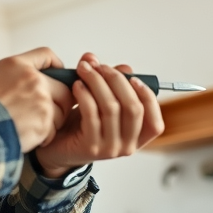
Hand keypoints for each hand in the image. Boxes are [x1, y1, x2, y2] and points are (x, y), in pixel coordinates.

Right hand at [0, 47, 73, 151]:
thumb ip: (10, 76)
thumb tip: (19, 81)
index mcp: (18, 66)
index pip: (46, 54)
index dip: (55, 64)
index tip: (57, 73)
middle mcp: (33, 80)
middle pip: (63, 88)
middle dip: (60, 100)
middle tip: (50, 110)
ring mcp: (41, 102)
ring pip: (62, 111)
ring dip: (53, 120)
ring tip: (35, 125)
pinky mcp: (44, 123)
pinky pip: (53, 130)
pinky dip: (45, 136)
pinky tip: (30, 136)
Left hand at [33, 53, 164, 178]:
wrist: (57, 148)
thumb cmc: (82, 124)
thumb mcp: (100, 102)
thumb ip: (109, 81)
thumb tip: (111, 64)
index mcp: (137, 138)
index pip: (155, 123)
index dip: (148, 98)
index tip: (134, 78)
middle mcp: (127, 147)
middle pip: (133, 108)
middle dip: (117, 80)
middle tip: (101, 66)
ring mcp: (109, 149)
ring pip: (111, 108)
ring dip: (97, 82)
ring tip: (84, 70)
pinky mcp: (90, 146)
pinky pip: (91, 113)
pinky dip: (85, 94)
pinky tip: (77, 85)